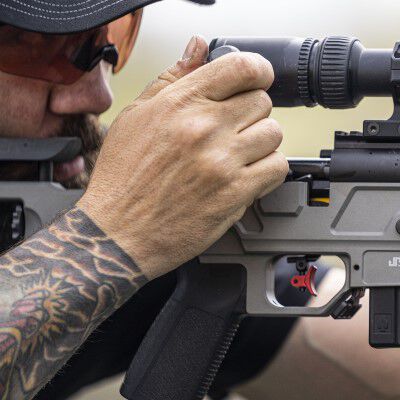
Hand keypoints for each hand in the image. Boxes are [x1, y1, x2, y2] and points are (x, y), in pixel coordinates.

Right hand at [78, 36, 287, 278]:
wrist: (118, 232)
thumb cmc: (122, 179)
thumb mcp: (135, 118)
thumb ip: (171, 79)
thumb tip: (198, 48)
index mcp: (179, 104)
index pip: (241, 68)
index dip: (257, 70)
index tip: (257, 80)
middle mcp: (203, 129)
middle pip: (261, 101)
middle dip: (251, 112)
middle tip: (233, 128)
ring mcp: (222, 163)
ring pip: (273, 133)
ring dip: (260, 141)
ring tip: (238, 154)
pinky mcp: (234, 194)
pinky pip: (276, 168)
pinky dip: (267, 169)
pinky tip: (247, 173)